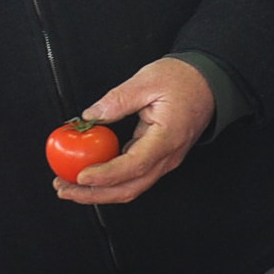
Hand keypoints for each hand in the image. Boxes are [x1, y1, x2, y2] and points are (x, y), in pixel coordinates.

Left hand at [56, 57, 214, 205]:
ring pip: (131, 187)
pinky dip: (109, 180)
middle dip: (95, 194)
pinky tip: (89, 175)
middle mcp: (168, 156)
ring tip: (70, 187)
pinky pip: (133, 176)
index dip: (106, 175)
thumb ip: (117, 100)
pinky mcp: (157, 157)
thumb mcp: (147, 81)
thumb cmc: (183, 80)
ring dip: (100, 191)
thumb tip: (90, 116)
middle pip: (130, 188)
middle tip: (64, 189)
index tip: (82, 176)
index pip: (135, 166)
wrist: (208, 83)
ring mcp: (164, 160)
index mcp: (167, 138)